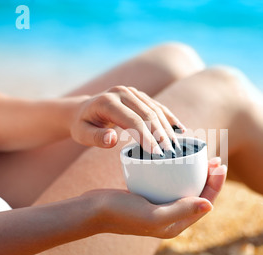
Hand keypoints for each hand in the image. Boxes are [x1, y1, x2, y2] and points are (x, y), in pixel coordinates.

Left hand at [70, 86, 185, 154]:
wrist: (82, 110)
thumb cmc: (83, 125)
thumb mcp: (82, 134)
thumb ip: (96, 138)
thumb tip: (112, 139)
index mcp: (108, 102)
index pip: (133, 121)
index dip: (147, 138)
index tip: (157, 154)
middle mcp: (122, 92)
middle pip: (148, 114)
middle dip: (161, 134)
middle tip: (170, 153)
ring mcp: (132, 91)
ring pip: (155, 110)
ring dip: (167, 128)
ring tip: (176, 146)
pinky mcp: (139, 95)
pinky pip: (157, 106)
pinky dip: (169, 118)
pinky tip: (180, 129)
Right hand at [84, 158, 226, 238]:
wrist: (92, 211)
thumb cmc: (121, 213)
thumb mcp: (154, 214)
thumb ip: (181, 210)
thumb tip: (210, 205)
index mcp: (177, 225)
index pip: (205, 203)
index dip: (216, 185)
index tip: (220, 166)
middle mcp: (172, 218)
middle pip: (198, 196)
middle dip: (210, 179)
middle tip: (216, 159)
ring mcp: (161, 208)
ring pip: (186, 189)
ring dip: (197, 175)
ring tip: (203, 158)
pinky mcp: (151, 199)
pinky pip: (172, 185)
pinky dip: (180, 173)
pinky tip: (179, 161)